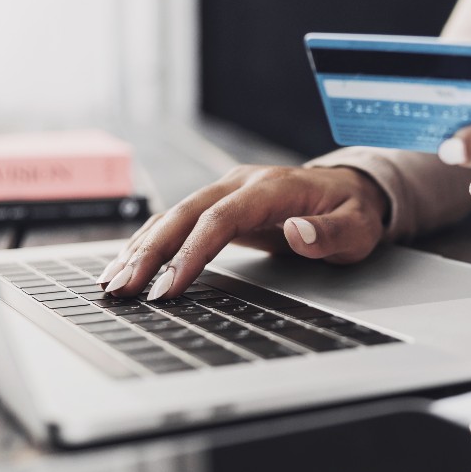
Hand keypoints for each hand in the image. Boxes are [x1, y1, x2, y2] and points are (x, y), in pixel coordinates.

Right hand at [96, 165, 388, 299]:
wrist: (351, 189)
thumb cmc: (353, 211)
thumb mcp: (357, 227)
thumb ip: (330, 233)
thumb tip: (298, 231)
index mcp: (272, 187)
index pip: (221, 217)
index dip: (192, 251)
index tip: (169, 286)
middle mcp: (242, 183)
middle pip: (185, 213)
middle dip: (150, 252)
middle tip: (122, 288)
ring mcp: (227, 191)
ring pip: (174, 216)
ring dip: (141, 249)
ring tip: (112, 283)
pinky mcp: (220, 205)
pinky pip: (179, 222)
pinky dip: (151, 243)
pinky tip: (128, 265)